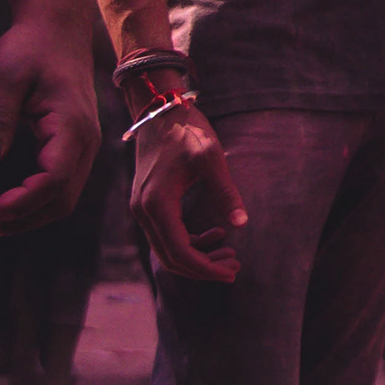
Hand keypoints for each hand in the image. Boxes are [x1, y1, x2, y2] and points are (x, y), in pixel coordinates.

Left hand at [0, 14, 101, 233]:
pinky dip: (34, 201)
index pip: (54, 180)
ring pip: (63, 198)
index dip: (22, 204)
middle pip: (62, 200)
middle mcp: (86, 142)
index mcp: (72, 126)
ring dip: (28, 214)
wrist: (57, 28)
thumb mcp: (4, 78)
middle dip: (22, 218)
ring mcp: (84, 146)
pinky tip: (6, 201)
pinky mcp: (74, 146)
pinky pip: (60, 185)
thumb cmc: (29, 48)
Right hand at [128, 98, 246, 282]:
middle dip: (204, 268)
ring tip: (230, 254)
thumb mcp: (211, 158)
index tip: (232, 272)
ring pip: (168, 249)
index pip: (180, 252)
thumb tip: (241, 224)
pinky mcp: (147, 204)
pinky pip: (167, 235)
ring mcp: (142, 209)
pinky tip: (216, 234)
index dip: (206, 268)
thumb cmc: (187, 131)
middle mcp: (143, 211)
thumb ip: (225, 191)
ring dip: (198, 257)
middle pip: (171, 257)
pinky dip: (190, 242)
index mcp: (157, 203)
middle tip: (235, 268)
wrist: (161, 112)